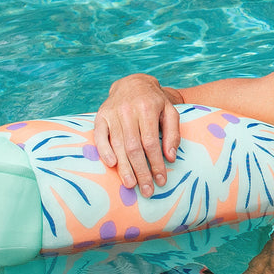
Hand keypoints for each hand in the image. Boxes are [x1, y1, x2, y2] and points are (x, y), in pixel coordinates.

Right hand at [93, 74, 181, 196]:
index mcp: (147, 108)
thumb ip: (173, 133)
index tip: (161, 180)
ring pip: (118, 145)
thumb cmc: (155, 102)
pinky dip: (105, 151)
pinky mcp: (100, 116)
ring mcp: (112, 113)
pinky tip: (112, 165)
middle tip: (147, 190)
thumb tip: (170, 157)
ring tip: (131, 185)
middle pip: (134, 147)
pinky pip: (100, 136)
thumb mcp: (171, 112)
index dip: (156, 163)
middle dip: (141, 171)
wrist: (133, 83)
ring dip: (124, 168)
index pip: (151, 142)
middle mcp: (127, 110)